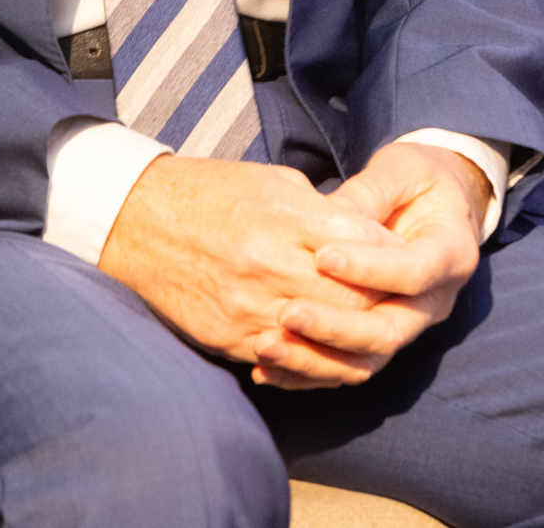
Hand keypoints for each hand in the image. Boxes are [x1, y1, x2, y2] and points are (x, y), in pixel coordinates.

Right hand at [98, 154, 406, 390]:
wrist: (141, 220)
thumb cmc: (212, 192)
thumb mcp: (275, 182)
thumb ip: (325, 212)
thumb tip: (369, 236)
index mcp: (288, 220)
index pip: (364, 251)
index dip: (391, 257)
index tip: (402, 256)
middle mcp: (272, 267)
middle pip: (351, 303)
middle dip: (380, 304)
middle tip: (396, 301)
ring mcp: (250, 309)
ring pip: (324, 342)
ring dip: (351, 341)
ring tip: (367, 331)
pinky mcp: (229, 339)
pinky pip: (285, 362)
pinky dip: (311, 361)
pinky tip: (326, 352)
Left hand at [251, 143, 487, 387]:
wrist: (439, 204)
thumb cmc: (419, 178)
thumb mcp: (402, 169)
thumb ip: (371, 192)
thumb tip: (330, 212)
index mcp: (451, 255)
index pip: (414, 272)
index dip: (369, 268)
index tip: (321, 256)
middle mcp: (434, 303)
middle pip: (388, 332)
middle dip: (336, 328)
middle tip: (288, 313)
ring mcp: (407, 326)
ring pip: (365, 362)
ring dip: (315, 360)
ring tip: (267, 345)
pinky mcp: (378, 340)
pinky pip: (345, 368)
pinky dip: (306, 373)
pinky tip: (267, 369)